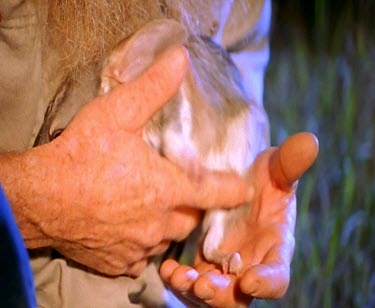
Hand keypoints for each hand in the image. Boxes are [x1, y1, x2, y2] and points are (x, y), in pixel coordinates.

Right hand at [9, 46, 250, 276]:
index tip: (243, 189)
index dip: (232, 189)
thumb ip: (153, 87)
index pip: (214, 192)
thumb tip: (180, 59)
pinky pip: (142, 257)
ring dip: (168, 224)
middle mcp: (158, 223)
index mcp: (166, 189)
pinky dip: (142, 244)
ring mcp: (139, 246)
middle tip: (185, 192)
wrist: (38, 198)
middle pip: (192, 218)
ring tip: (155, 208)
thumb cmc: (80, 155)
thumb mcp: (117, 112)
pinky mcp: (118, 262)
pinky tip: (131, 230)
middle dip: (194, 206)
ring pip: (168, 239)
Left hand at [161, 132, 318, 306]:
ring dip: (194, 291)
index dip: (268, 283)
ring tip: (178, 275)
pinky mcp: (202, 264)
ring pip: (211, 295)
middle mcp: (249, 264)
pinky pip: (190, 283)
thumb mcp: (275, 169)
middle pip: (239, 297)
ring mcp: (224, 267)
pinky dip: (177, 279)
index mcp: (273, 247)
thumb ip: (290, 162)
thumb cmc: (263, 180)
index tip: (251, 280)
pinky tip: (166, 266)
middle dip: (222, 295)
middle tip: (204, 284)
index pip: (277, 275)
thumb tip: (310, 140)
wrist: (238, 185)